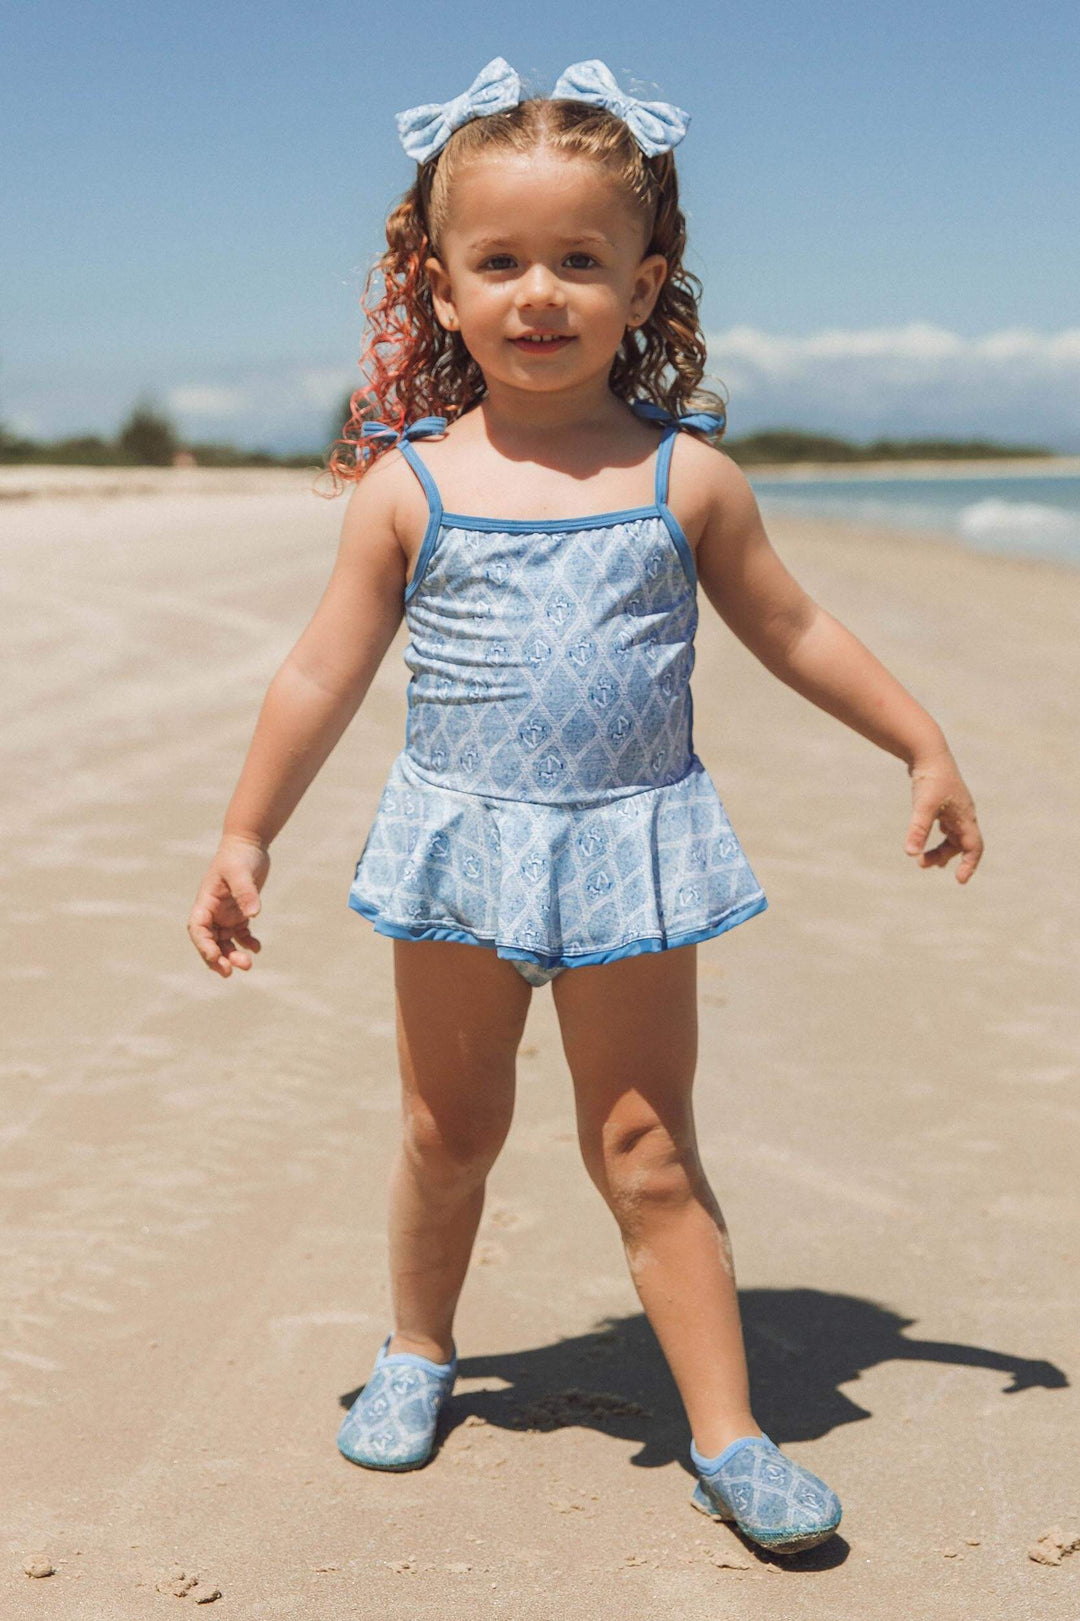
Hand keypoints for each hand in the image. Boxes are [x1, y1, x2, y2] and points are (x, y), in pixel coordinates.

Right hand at [187, 834, 269, 976]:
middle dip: (217, 958)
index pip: (198, 929)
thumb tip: (253, 914)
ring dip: (233, 955)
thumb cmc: (240, 856)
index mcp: (205, 902)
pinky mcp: (240, 913)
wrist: (249, 845)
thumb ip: (246, 892)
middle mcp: (213, 911)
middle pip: (209, 941)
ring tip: (247, 965)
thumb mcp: (241, 872)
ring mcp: (225, 914)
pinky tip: (257, 948)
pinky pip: (241, 935)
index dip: (203, 945)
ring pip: (225, 942)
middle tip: (230, 972)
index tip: (214, 956)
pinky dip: (247, 943)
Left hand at [904, 749, 982, 882]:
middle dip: (944, 857)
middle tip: (922, 864)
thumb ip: (918, 830)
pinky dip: (937, 837)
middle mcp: (964, 814)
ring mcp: (955, 808)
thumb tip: (910, 854)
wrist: (928, 751)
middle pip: (960, 844)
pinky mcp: (944, 802)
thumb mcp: (923, 806)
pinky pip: (946, 826)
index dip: (969, 865)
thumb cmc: (930, 778)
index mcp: (965, 817)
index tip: (960, 880)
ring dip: (939, 849)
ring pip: (952, 836)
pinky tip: (925, 839)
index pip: (974, 847)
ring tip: (921, 859)